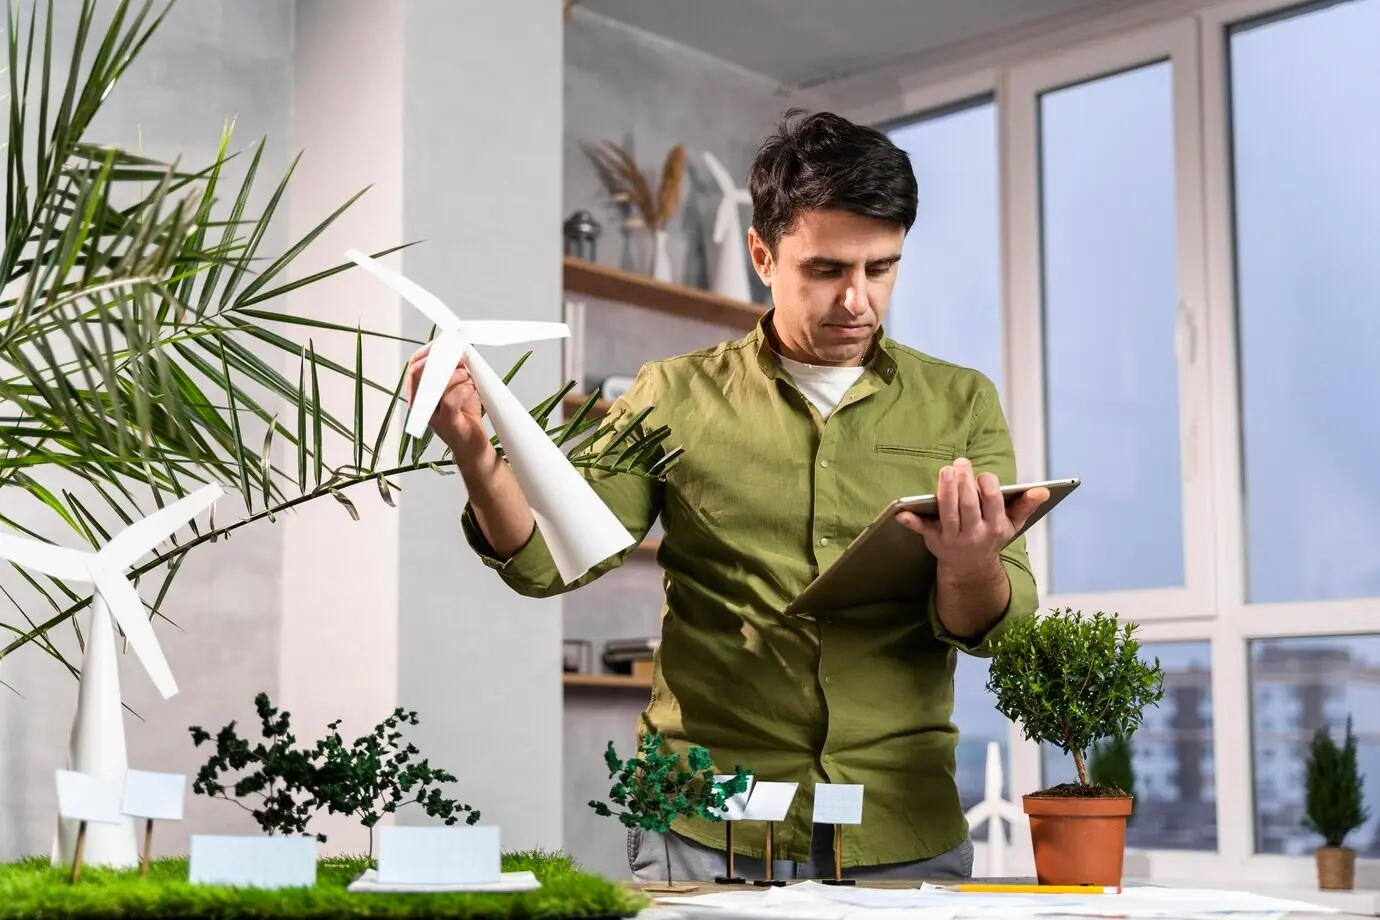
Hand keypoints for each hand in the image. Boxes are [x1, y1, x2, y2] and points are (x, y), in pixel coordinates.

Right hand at [404, 342, 488, 457]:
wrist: (473, 443)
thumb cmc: (464, 412)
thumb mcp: (459, 384)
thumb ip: (455, 367)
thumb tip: (458, 348)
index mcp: (420, 390)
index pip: (415, 364)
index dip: (429, 351)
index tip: (447, 345)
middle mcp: (421, 402)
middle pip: (419, 372)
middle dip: (442, 360)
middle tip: (461, 360)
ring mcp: (431, 414)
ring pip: (435, 384)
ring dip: (457, 375)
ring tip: (469, 378)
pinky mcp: (447, 423)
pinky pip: (450, 400)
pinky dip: (463, 389)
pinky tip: (472, 388)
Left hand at [895, 458, 1048, 575]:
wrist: (971, 568)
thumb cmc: (992, 536)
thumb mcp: (1012, 524)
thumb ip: (1026, 506)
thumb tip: (1042, 490)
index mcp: (995, 527)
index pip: (993, 504)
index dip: (987, 488)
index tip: (983, 476)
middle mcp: (975, 534)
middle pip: (969, 506)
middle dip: (965, 483)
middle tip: (961, 463)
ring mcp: (954, 538)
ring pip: (949, 513)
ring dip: (946, 491)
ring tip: (946, 470)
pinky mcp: (935, 540)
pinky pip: (922, 529)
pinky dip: (911, 520)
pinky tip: (901, 511)